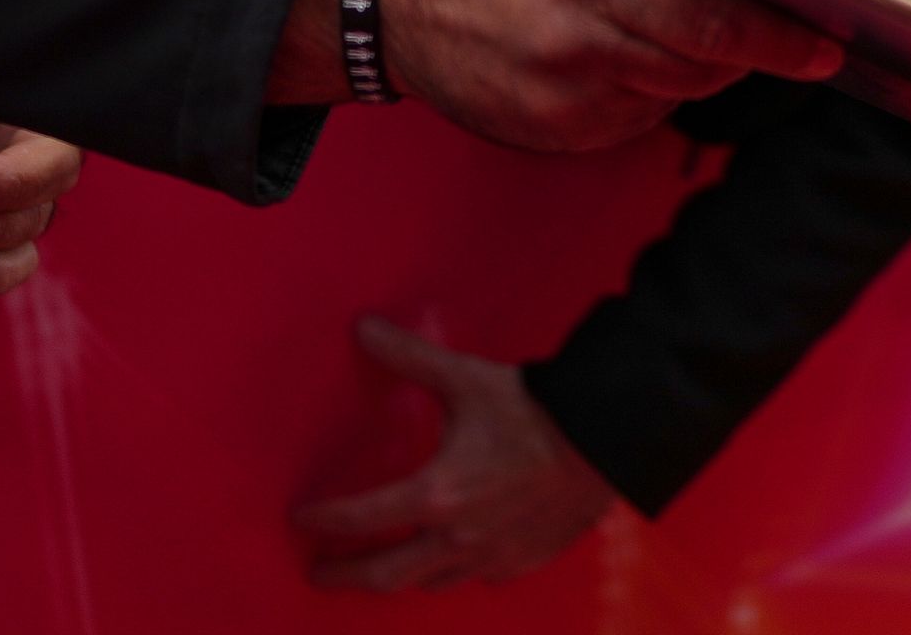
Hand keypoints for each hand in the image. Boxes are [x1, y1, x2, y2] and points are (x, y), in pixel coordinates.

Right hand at [269, 0, 843, 146]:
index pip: (719, 21)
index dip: (780, 40)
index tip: (824, 48)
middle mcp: (584, 39)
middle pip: (706, 65)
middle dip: (737, 46)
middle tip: (748, 20)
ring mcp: (562, 97)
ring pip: (672, 94)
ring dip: (682, 62)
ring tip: (640, 14)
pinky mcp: (546, 132)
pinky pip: (629, 116)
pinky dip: (637, 87)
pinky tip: (599, 47)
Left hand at [292, 323, 615, 590]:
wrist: (607, 438)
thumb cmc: (534, 409)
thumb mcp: (465, 378)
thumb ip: (409, 356)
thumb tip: (363, 328)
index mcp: (435, 494)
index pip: (361, 517)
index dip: (325, 518)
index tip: (303, 518)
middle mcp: (456, 537)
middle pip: (384, 572)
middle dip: (346, 574)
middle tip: (320, 571)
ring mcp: (491, 556)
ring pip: (430, 582)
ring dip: (399, 577)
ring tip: (383, 569)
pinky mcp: (523, 560)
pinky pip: (477, 578)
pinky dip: (454, 573)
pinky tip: (453, 563)